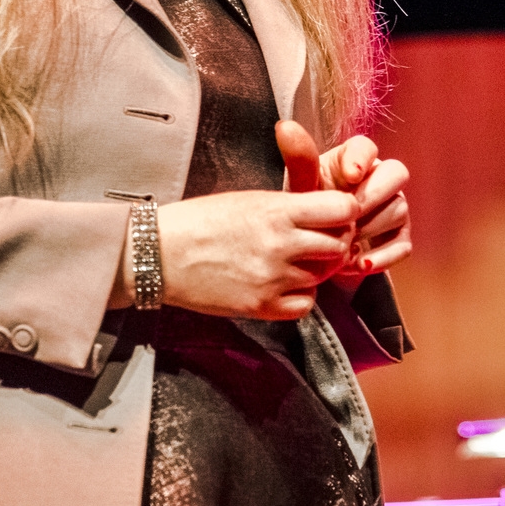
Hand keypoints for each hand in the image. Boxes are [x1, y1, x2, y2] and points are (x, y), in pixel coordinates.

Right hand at [151, 186, 357, 320]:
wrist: (160, 254)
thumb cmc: (201, 220)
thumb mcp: (250, 199)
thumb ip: (291, 206)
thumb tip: (329, 210)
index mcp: (277, 210)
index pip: (342, 209)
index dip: (344, 211)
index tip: (335, 214)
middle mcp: (281, 244)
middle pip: (339, 245)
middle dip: (335, 241)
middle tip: (320, 240)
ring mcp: (272, 278)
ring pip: (324, 276)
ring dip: (316, 269)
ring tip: (295, 261)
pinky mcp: (261, 306)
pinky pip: (305, 305)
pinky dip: (301, 296)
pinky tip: (284, 284)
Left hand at [277, 122, 412, 289]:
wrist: (315, 251)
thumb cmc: (308, 210)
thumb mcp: (301, 187)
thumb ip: (299, 159)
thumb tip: (284, 125)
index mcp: (354, 159)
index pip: (367, 147)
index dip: (362, 159)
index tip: (350, 176)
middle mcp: (380, 178)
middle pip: (396, 173)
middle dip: (373, 195)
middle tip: (348, 217)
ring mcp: (394, 207)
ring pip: (399, 209)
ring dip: (371, 229)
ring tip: (341, 246)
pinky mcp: (399, 237)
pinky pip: (403, 244)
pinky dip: (381, 256)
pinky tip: (356, 264)